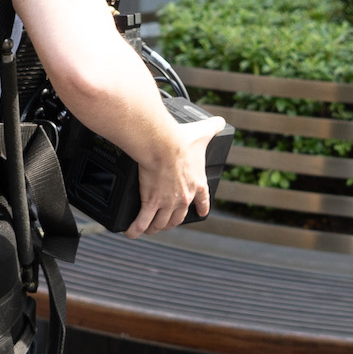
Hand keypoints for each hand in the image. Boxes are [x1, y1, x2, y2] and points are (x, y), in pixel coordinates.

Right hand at [128, 111, 227, 237]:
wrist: (162, 145)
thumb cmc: (181, 140)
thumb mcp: (203, 133)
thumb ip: (213, 127)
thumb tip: (220, 121)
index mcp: (197, 183)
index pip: (203, 201)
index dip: (201, 208)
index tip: (200, 212)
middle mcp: (184, 197)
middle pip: (178, 217)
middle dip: (171, 221)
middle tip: (165, 222)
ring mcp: (167, 202)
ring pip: (161, 222)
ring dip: (154, 227)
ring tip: (148, 229)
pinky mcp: (151, 202)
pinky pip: (142, 222)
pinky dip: (136, 229)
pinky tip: (131, 232)